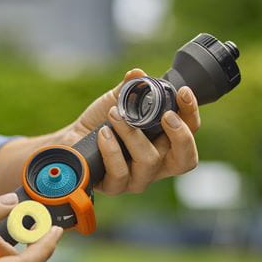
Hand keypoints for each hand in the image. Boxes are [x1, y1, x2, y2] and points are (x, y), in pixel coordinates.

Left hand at [59, 69, 200, 194]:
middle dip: (180, 136)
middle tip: (166, 115)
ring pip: (149, 161)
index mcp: (163, 144)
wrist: (70, 141)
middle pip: (185, 160)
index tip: (182, 92)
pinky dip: (111, 149)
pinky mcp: (113, 186)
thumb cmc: (99, 123)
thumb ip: (130, 88)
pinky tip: (103, 133)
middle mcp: (155, 164)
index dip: (191, 113)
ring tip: (115, 115)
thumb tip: (138, 74)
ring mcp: (136, 179)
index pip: (190, 132)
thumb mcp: (116, 101)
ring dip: (133, 134)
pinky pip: (120, 172)